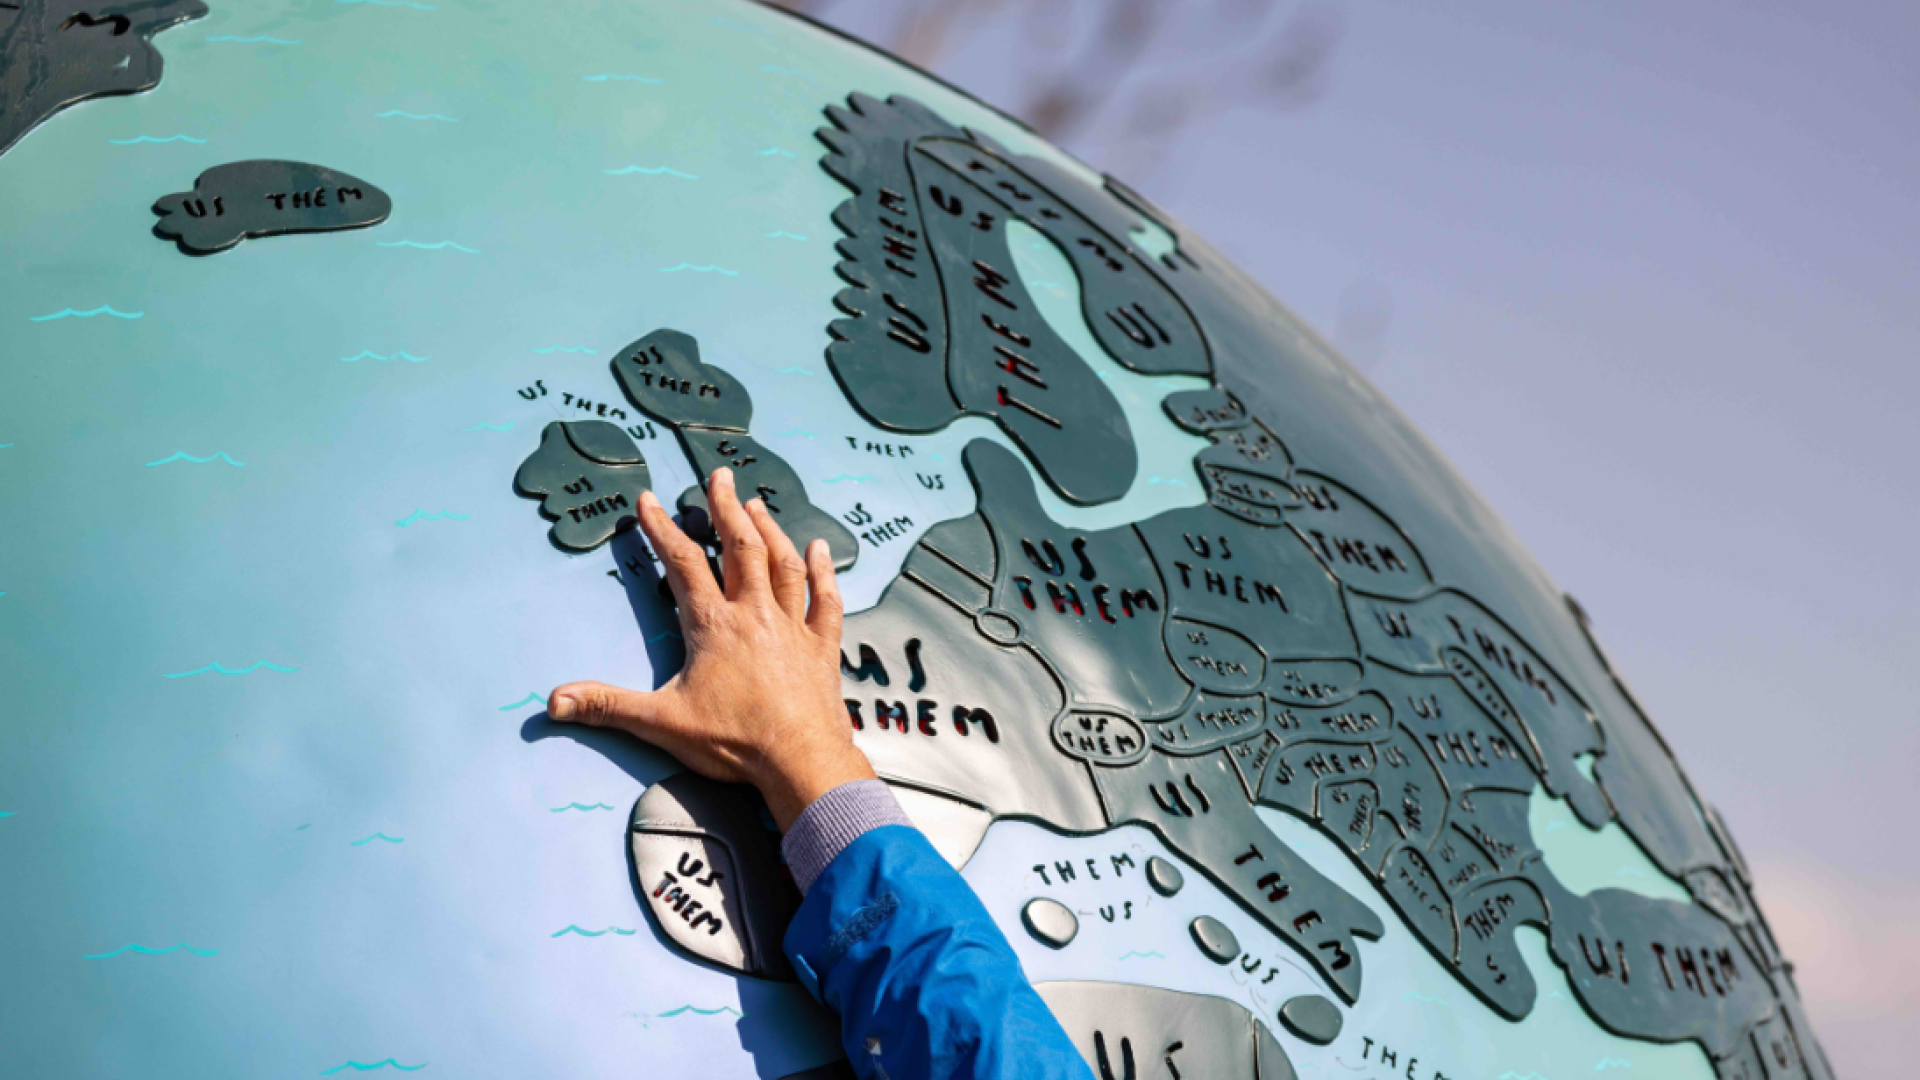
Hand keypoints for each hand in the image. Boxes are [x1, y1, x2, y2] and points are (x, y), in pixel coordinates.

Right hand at [547, 468, 873, 830]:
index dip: (663, 530)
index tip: (650, 500)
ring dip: (770, 531)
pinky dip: (823, 573)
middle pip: (741, 548)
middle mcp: (755, 615)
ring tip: (757, 504)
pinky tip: (819, 550)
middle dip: (726, 509)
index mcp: (714, 625)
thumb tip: (554, 701)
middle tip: (720, 478)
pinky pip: (825, 601)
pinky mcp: (822, 649)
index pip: (682, 564)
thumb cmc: (734, 742)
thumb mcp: (661, 723)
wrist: (800, 761)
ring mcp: (793, 628)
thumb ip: (607, 706)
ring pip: (782, 566)